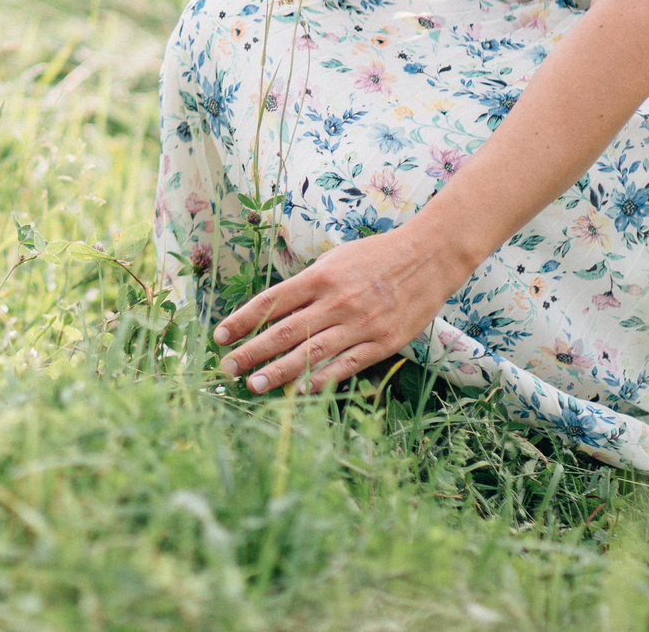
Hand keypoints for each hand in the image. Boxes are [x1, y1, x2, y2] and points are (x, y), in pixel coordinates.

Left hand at [212, 221, 469, 393]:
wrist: (429, 257)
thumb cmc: (377, 256)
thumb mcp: (336, 259)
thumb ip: (308, 285)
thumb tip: (274, 311)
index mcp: (320, 276)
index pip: (271, 301)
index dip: (242, 320)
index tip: (219, 336)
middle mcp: (335, 300)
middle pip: (284, 330)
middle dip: (251, 351)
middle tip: (226, 368)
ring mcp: (359, 323)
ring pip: (311, 353)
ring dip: (279, 371)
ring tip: (254, 385)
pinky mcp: (382, 342)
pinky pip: (345, 365)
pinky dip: (321, 380)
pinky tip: (300, 392)